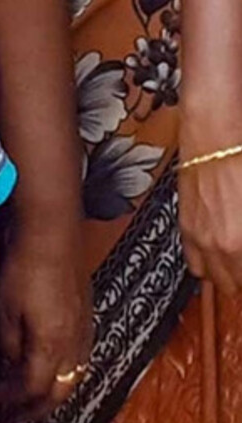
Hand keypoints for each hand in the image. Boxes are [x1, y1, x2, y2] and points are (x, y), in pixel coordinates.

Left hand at [0, 212, 93, 421]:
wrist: (54, 233)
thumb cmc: (23, 267)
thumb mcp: (5, 308)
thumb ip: (10, 344)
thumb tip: (11, 369)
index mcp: (51, 345)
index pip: (34, 388)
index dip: (15, 402)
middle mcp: (75, 345)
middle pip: (60, 391)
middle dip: (38, 410)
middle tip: (17, 420)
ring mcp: (85, 332)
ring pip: (74, 378)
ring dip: (54, 394)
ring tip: (33, 402)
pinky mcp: (88, 318)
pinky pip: (81, 360)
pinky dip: (66, 375)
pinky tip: (52, 371)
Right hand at [179, 145, 241, 294]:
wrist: (213, 137)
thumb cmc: (241, 162)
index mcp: (239, 243)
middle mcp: (218, 246)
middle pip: (233, 285)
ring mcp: (198, 239)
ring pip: (215, 280)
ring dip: (228, 276)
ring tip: (238, 263)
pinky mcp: (185, 228)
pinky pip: (194, 263)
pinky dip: (208, 265)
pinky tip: (220, 255)